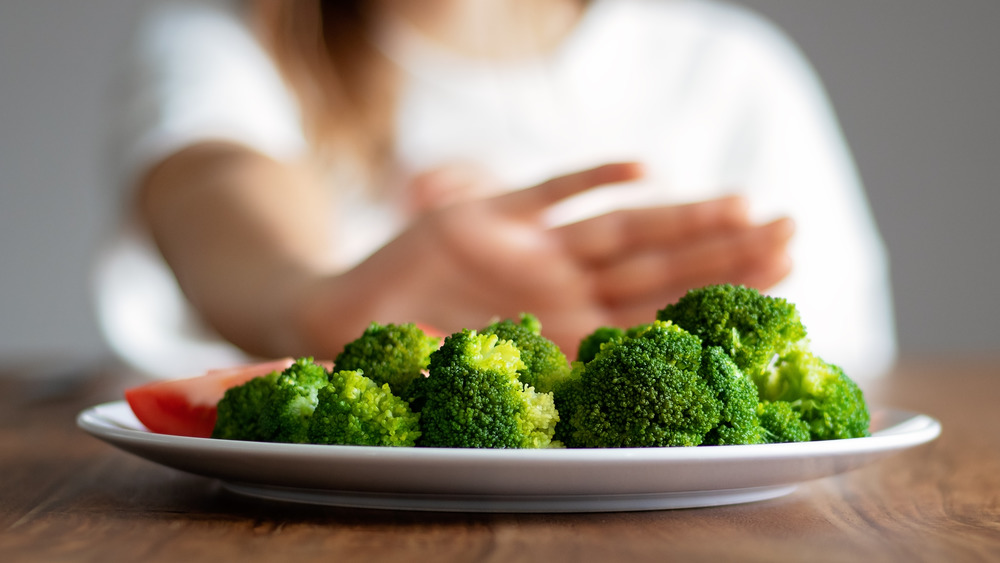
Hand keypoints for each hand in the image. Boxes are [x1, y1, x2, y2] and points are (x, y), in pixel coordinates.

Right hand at [299, 163, 792, 357]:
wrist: (340, 319)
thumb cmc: (401, 361)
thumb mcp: (470, 381)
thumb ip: (527, 380)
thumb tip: (606, 397)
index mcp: (563, 336)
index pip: (654, 313)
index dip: (714, 296)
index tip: (781, 282)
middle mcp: (560, 290)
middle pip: (657, 268)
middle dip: (724, 254)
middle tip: (793, 234)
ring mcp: (531, 250)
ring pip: (622, 231)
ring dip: (683, 220)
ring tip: (747, 207)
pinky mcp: (494, 214)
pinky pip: (551, 193)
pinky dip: (594, 178)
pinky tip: (645, 168)